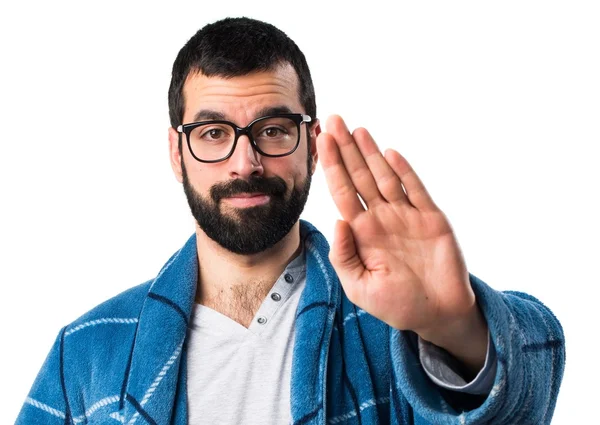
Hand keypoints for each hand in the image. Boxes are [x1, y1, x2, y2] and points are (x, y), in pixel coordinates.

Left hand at [317, 115, 487, 373]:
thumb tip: (338, 221)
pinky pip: (416, 190)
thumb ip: (345, 256)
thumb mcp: (359, 287)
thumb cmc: (396, 304)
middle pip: (359, 176)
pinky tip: (389, 154)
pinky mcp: (431, 219)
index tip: (321, 141)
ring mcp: (406, 216)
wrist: (438, 315)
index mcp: (362, 233)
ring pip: (384, 177)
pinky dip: (404, 171)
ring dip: (371, 153)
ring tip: (357, 129)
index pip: (342, 191)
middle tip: (333, 120)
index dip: (331, 166)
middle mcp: (381, 218)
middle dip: (346, 149)